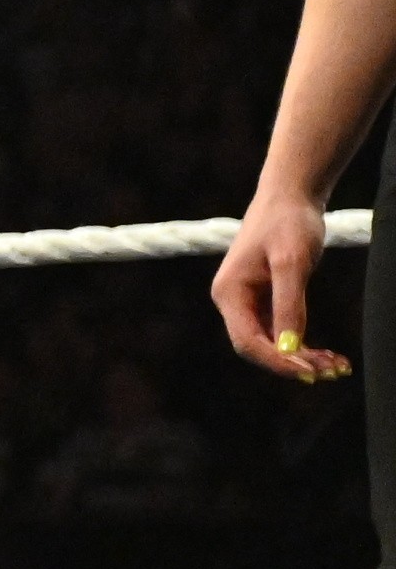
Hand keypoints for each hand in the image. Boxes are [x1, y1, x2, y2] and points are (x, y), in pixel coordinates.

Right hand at [210, 190, 347, 380]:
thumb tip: (291, 347)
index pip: (248, 342)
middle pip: (259, 348)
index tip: (311, 372)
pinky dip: (305, 345)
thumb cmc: (288, 223)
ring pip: (273, 343)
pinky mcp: (266, 299)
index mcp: (230, 293)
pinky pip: (282, 331)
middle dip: (294, 363)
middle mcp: (234, 301)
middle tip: (333, 372)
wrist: (290, 196)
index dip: (278, 361)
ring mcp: (249, 301)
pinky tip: (330, 353)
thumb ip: (290, 305)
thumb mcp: (292, 263)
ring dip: (303, 358)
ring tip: (338, 366)